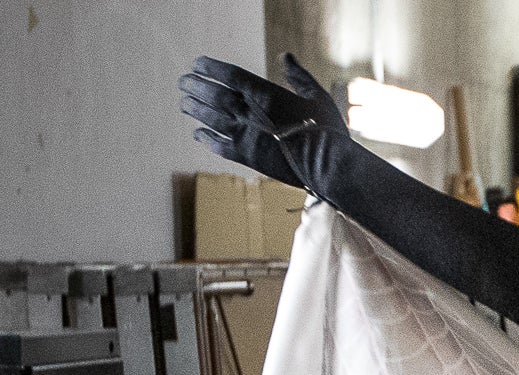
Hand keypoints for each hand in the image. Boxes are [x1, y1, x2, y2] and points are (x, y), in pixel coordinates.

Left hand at [178, 54, 348, 196]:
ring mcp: (247, 135)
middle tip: (183, 82)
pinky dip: (206, 138)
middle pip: (213, 93)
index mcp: (265, 93)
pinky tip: (198, 133)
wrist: (330, 167)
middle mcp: (250, 111)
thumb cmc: (328, 133)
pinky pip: (219, 145)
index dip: (209, 67)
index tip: (197, 64)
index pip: (228, 74)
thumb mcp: (317, 97)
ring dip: (194, 109)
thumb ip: (299, 76)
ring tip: (184, 104)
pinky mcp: (249, 158)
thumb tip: (286, 56)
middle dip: (194, 85)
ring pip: (210, 117)